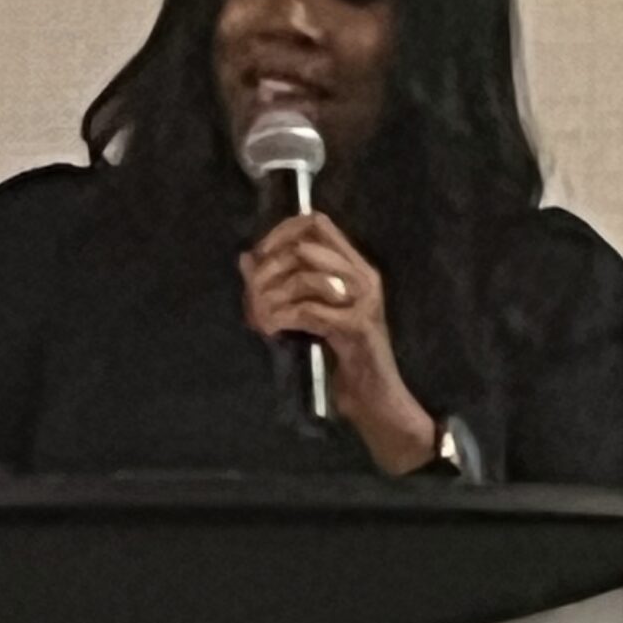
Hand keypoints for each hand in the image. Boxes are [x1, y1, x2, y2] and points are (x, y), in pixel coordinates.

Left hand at [239, 211, 436, 473]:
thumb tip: (246, 257)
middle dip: (269, 270)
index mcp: (356, 267)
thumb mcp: (312, 315)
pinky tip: (271, 329)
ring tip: (259, 317)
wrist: (376, 398)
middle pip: (304, 248)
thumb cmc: (344, 358)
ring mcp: (363, 302)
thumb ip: (284, 284)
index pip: (317, 223)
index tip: (259, 256)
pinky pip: (308, 311)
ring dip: (272, 296)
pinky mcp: (356, 328)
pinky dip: (282, 317)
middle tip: (253, 296)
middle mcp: (363, 277)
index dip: (282, 232)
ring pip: (304, 277)